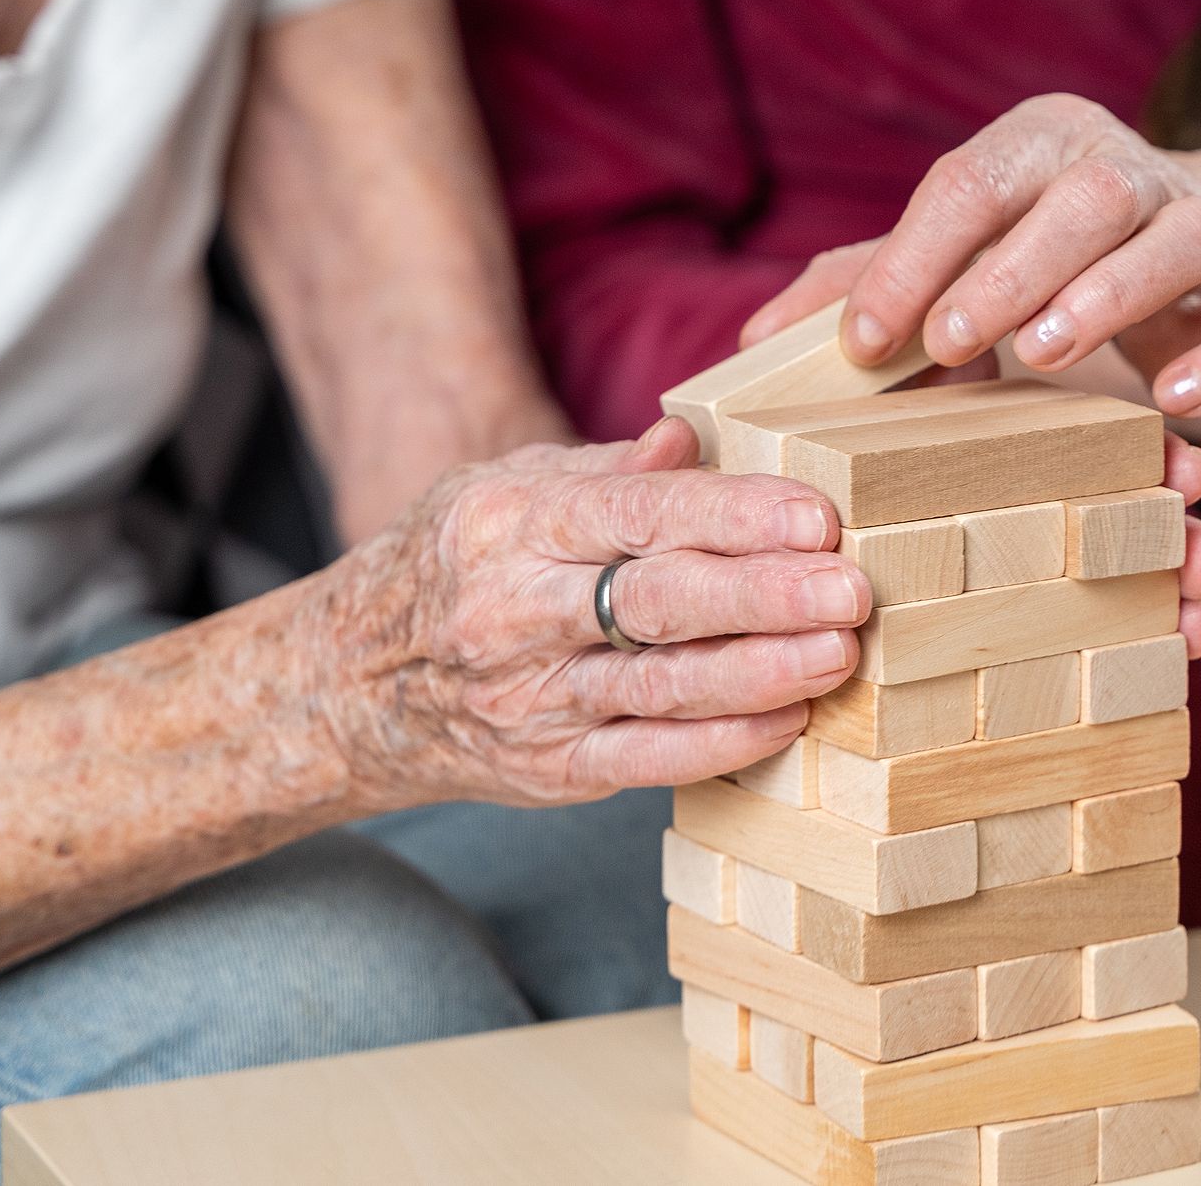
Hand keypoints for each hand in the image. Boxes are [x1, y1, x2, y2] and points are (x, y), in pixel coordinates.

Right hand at [308, 420, 870, 808]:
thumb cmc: (453, 563)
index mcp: (513, 524)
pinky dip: (719, 743)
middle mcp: (515, 611)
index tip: (815, 516)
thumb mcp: (508, 489)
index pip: (636, 515)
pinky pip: (644, 759)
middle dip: (762, 596)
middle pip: (656, 603)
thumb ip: (610, 472)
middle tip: (850, 588)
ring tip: (838, 653)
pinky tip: (786, 721)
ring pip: (660, 687)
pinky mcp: (547, 766)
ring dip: (759, 673)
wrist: (350, 681)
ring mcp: (529, 697)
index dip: (731, 517)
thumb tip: (696, 434)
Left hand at [743, 94, 1200, 417]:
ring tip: (1045, 356)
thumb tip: (746, 346)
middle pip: (1081, 196)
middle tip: (949, 345)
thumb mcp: (955, 262)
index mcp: (1038, 144)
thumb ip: (863, 288)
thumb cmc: (1042, 258)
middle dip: (1011, 268)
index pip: (969, 182)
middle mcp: (1126, 167)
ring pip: (1181, 235)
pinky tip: (1181, 403)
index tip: (863, 340)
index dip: (913, 257)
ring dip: (1112, 294)